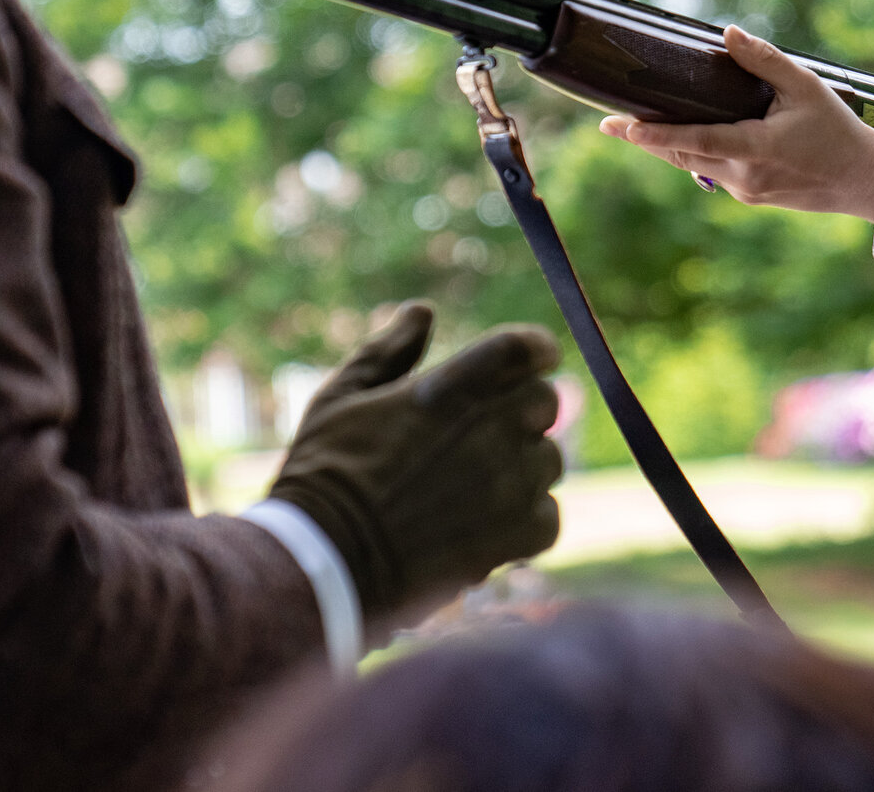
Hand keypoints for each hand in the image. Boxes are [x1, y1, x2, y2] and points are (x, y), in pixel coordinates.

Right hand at [268, 302, 562, 625]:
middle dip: (522, 411)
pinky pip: (549, 517)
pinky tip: (485, 528)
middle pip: (545, 401)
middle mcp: (493, 429)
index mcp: (452, 388)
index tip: (532, 357)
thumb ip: (388, 351)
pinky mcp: (519, 535)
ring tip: (471, 490)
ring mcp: (511, 483)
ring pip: (548, 461)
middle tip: (484, 435)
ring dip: (522, 470)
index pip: (525, 347)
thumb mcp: (342, 397)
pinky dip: (526, 523)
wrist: (325, 562)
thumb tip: (421, 312)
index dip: (535, 349)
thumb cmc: (324, 474)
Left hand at [598, 25, 873, 225]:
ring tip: (631, 128)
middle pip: (680, 155)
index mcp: (756, 150)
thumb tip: (728, 33)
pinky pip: (710, 171)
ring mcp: (744, 190)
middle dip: (643, 139)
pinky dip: (691, 152)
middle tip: (607, 123)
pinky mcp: (749, 196)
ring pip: (691, 165)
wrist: (863, 181)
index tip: (620, 127)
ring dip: (663, 146)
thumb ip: (765, 61)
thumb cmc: (837, 131)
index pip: (693, 140)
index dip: (652, 134)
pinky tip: (676, 136)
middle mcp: (743, 176)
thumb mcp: (806, 87)